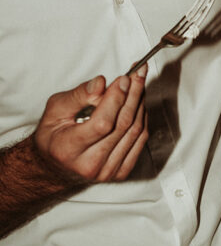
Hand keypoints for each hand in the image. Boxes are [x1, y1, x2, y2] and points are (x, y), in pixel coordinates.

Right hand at [32, 66, 148, 183]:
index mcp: (69, 149)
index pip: (102, 123)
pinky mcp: (121, 172)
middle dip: (133, 94)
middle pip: (122, 125)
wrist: (55, 166)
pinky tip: (138, 103)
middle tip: (138, 73)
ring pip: (135, 131)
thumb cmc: (54, 136)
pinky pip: (140, 140)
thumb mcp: (55, 110)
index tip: (124, 78)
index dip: (117, 99)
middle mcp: (90, 164)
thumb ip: (77, 96)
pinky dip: (142, 118)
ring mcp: (107, 171)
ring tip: (138, 84)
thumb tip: (100, 83)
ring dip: (140, 103)